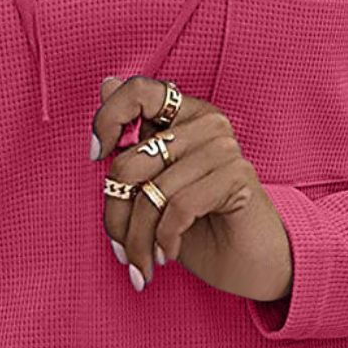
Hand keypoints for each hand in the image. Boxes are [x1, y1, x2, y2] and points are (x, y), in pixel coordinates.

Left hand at [90, 75, 293, 299]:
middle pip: (130, 162)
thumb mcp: (154, 187)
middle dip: (116, 215)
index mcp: (186, 115)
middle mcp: (208, 123)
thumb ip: (130, 142)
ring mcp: (225, 148)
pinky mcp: (238, 176)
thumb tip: (106, 83)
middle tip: (121, 248)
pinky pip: (177, 207)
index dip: (108, 119)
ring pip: (151, 193)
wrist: (249, 264)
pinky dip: (164, 240)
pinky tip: (166, 254)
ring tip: (141, 263)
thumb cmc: (200, 227)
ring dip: (138, 239)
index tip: (97, 155)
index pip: (138, 91)